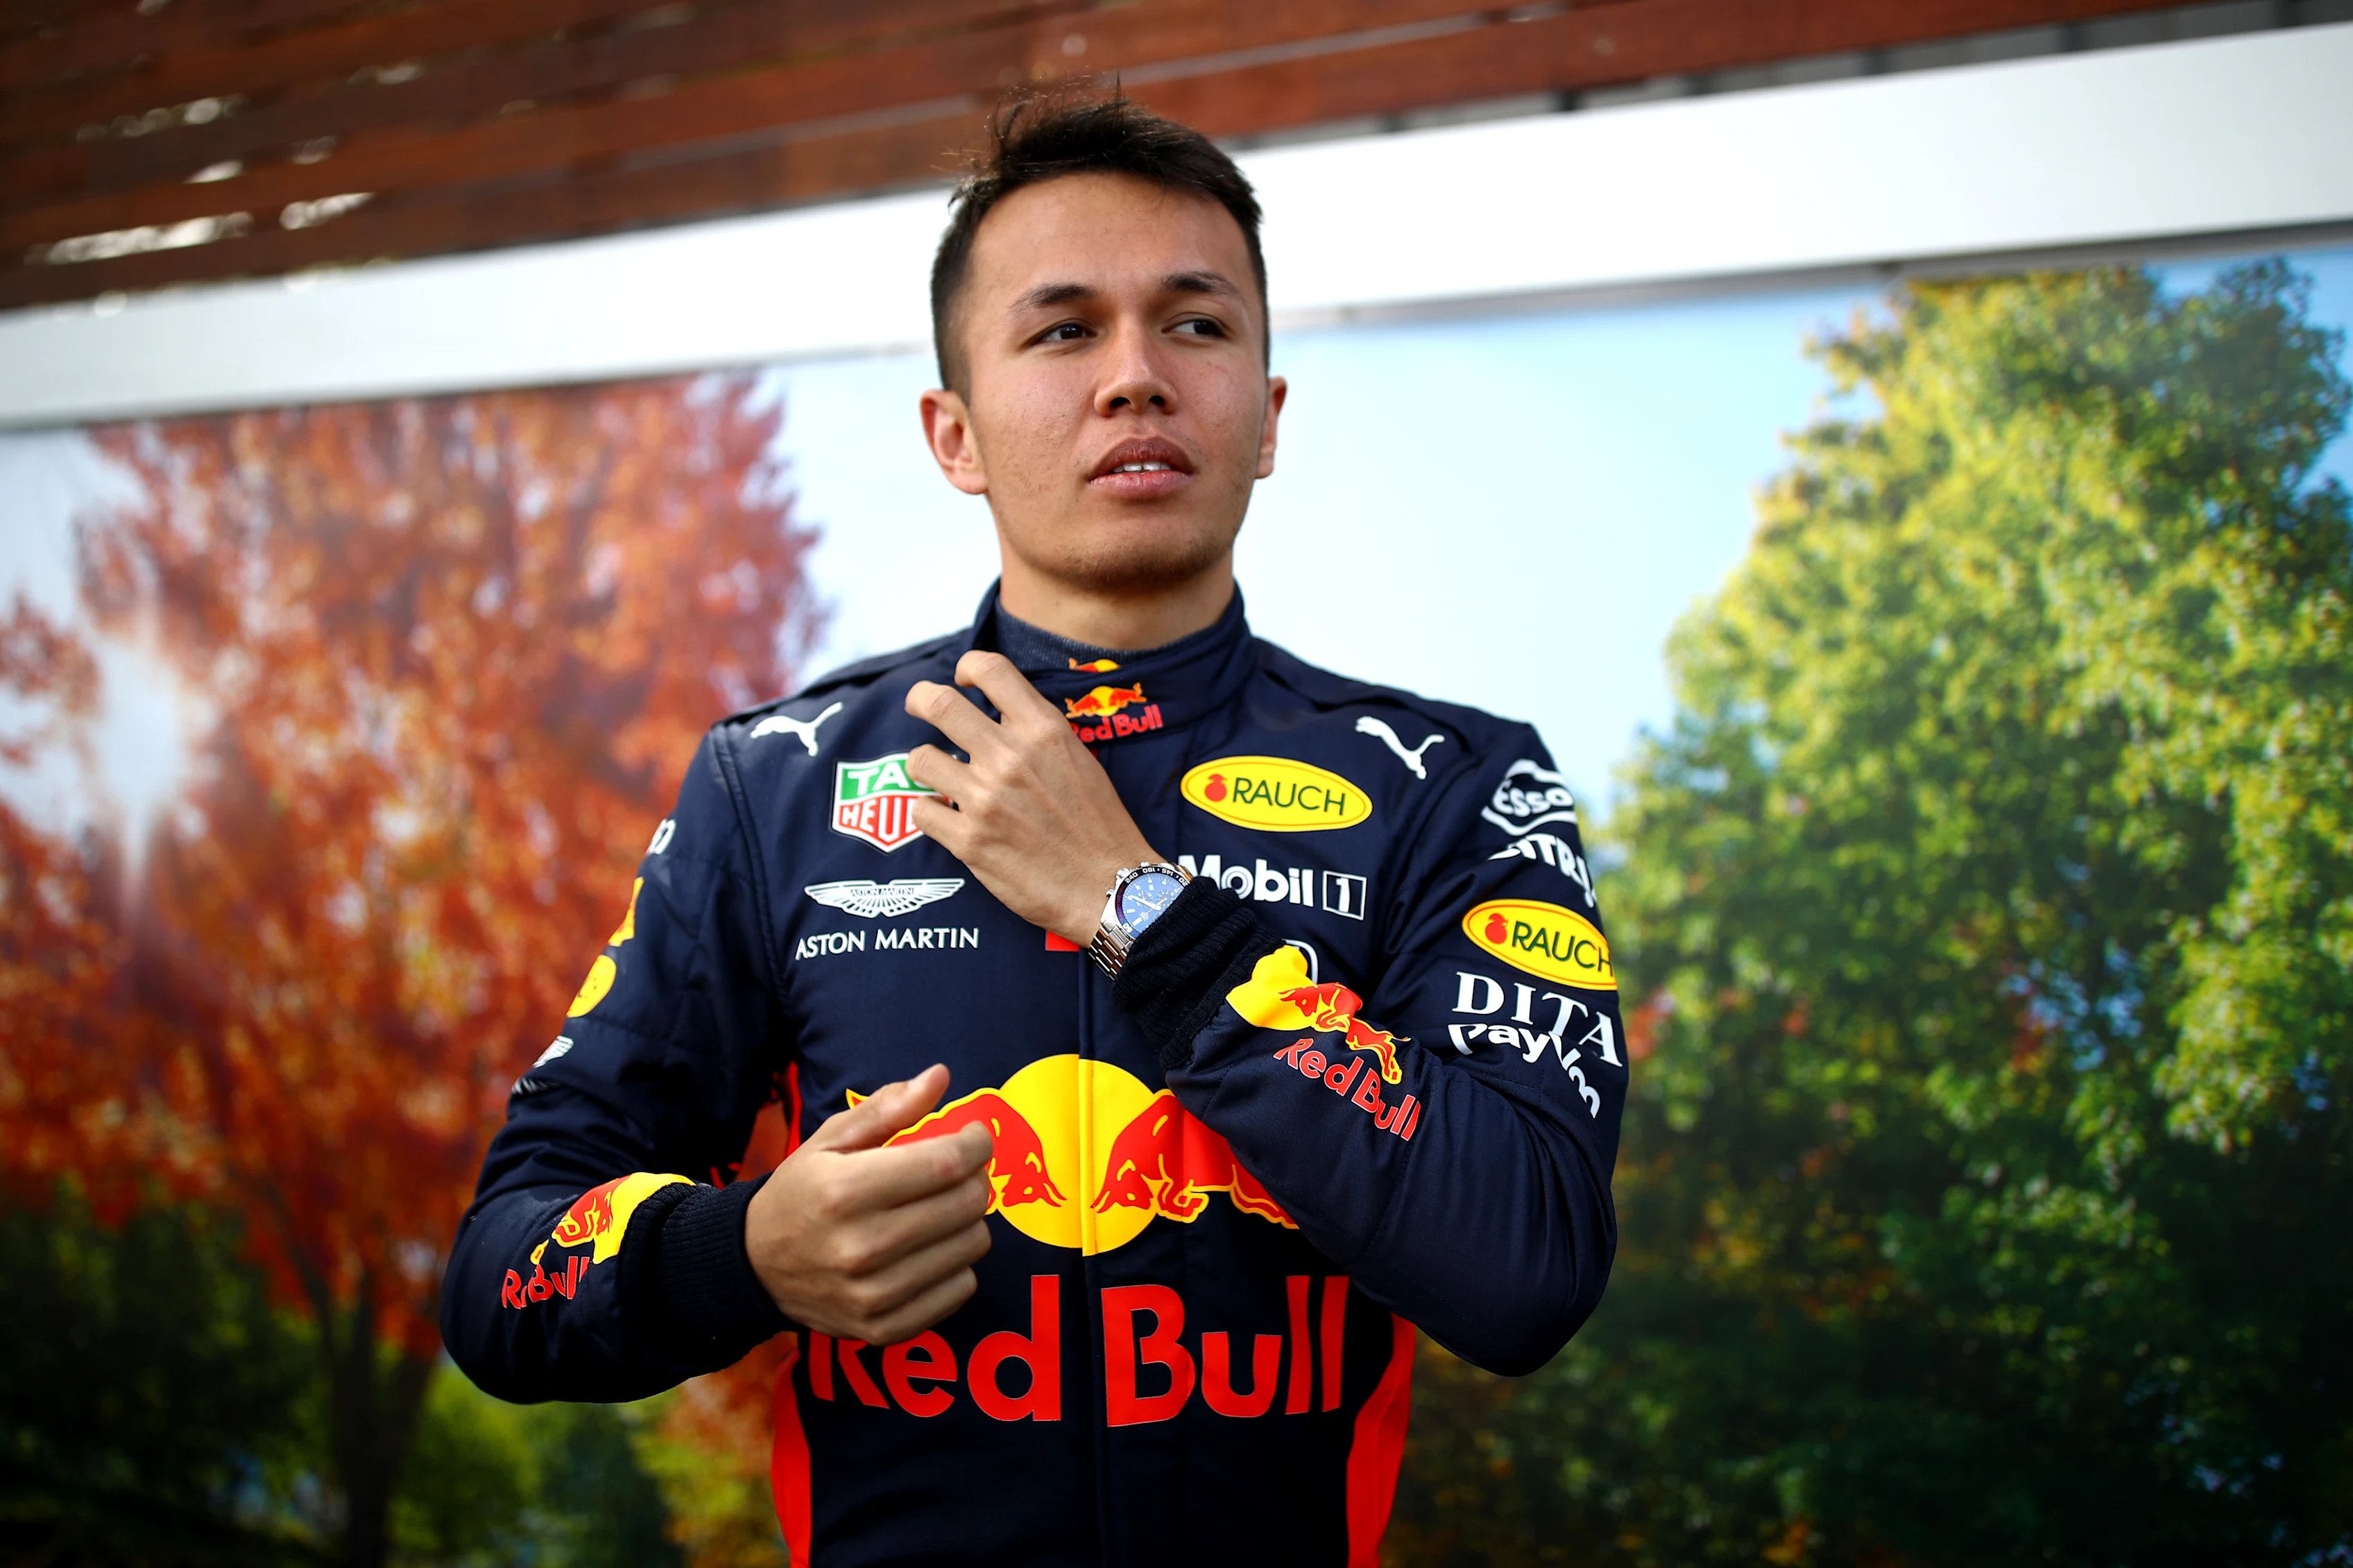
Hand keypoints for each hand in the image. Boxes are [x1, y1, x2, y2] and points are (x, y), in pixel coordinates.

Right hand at [743, 1064, 993, 1342]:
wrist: (754, 1266)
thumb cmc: (800, 1192)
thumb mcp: (831, 1139)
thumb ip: (888, 1108)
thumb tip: (940, 1076)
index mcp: (846, 1191)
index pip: (946, 1163)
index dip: (976, 1142)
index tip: (974, 1135)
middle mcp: (862, 1247)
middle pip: (966, 1204)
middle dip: (975, 1177)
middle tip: (956, 1171)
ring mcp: (874, 1295)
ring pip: (971, 1246)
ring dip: (967, 1221)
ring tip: (939, 1210)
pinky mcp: (884, 1328)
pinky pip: (960, 1290)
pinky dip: (956, 1265)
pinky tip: (929, 1250)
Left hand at [904, 650, 1157, 943]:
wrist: (1109, 888)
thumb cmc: (1099, 825)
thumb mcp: (1079, 759)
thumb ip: (1037, 733)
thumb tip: (998, 716)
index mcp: (1044, 730)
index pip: (990, 669)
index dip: (967, 667)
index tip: (963, 680)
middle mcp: (1010, 757)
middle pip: (939, 703)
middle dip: (919, 699)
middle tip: (918, 705)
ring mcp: (986, 799)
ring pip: (920, 759)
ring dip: (925, 765)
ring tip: (939, 775)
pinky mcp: (969, 841)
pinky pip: (922, 810)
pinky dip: (929, 811)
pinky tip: (946, 817)